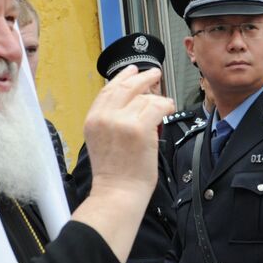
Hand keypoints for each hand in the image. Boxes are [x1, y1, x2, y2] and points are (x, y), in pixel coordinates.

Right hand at [84, 66, 173, 199]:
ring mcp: (121, 121)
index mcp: (93, 119)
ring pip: (144, 98)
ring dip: (156, 100)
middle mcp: (105, 117)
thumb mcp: (101, 140)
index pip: (108, 90)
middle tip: (155, 73)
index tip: (132, 70)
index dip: (122, 77)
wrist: (117, 192)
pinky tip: (169, 108)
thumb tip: (133, 100)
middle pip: (126, 87)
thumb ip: (111, 118)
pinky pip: (157, 106)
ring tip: (162, 106)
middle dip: (143, 78)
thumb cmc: (114, 173)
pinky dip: (166, 105)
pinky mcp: (139, 128)